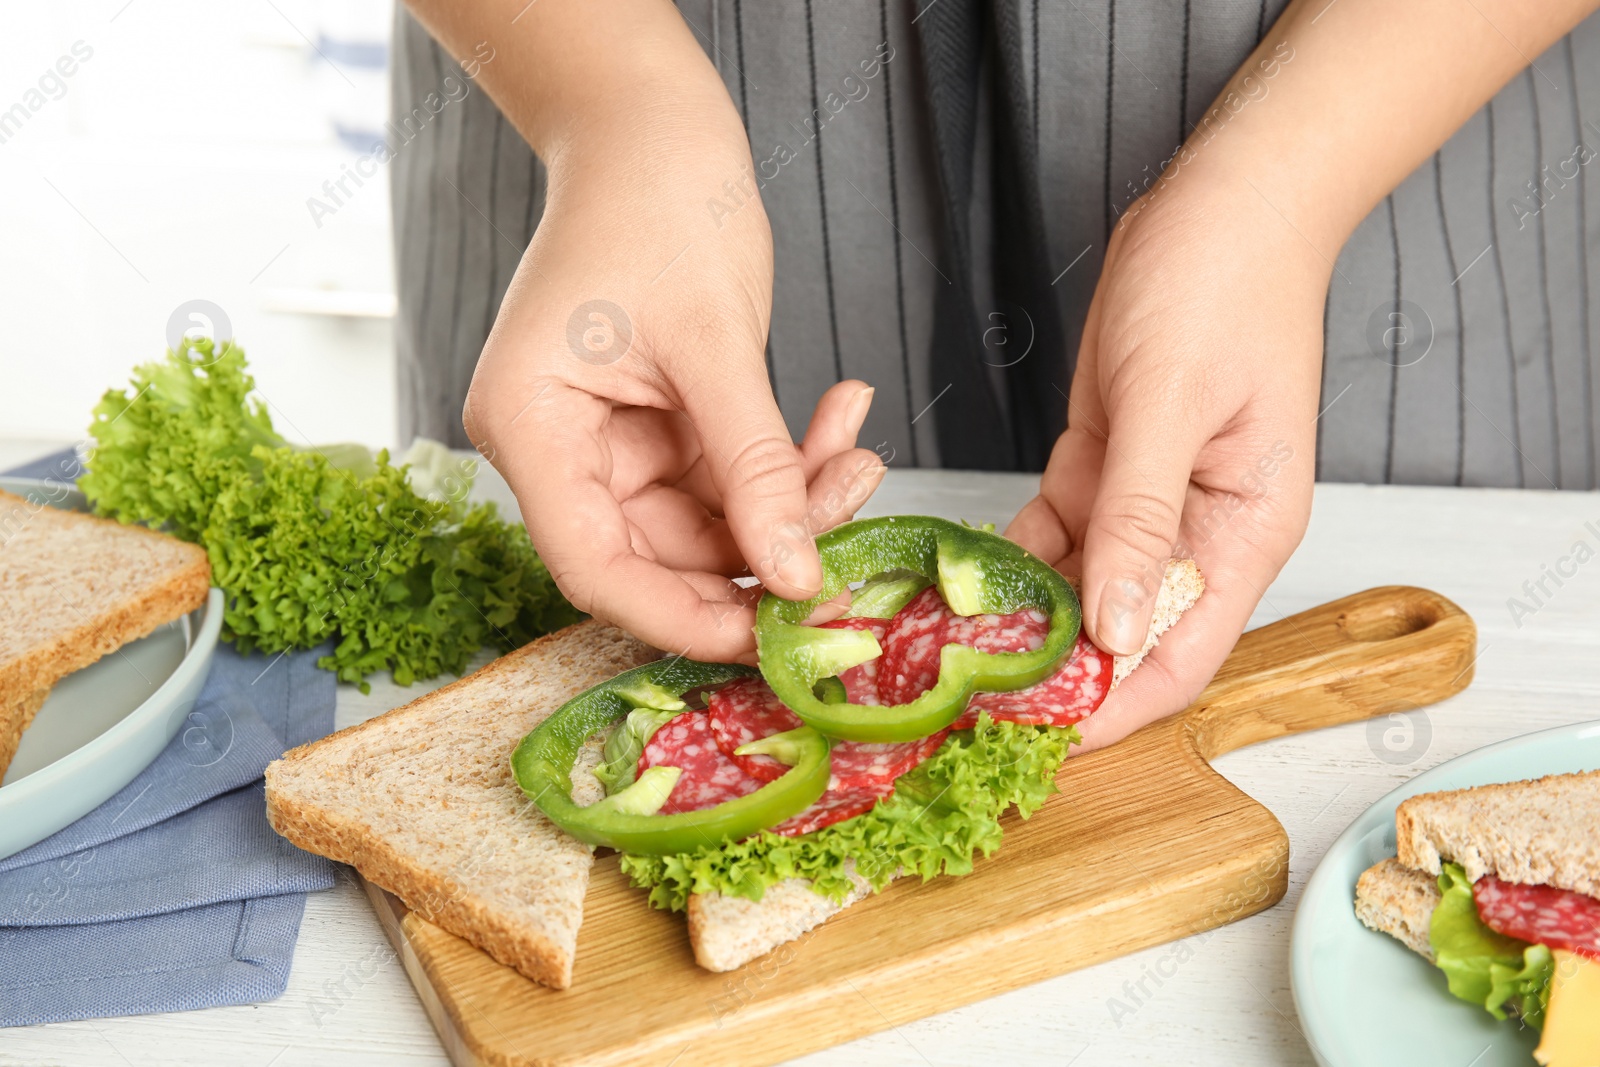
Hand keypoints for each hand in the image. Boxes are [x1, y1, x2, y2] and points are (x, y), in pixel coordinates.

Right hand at [465, 121, 882, 662]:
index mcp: (530, 426)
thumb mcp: (716, 341)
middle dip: (764, 547)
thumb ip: (755, 466)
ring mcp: (610, 437)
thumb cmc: (659, 199)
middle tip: (848, 529)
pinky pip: (729, 475)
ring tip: (858, 453)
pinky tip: (842, 420)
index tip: (766, 636)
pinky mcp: (659, 423)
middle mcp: (559, 444)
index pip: (594, 566)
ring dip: (791, 499)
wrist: (656, 126)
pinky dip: (788, 461)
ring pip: (710, 520)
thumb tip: (798, 576)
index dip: (679, 616)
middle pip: (661, 553)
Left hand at [1007, 184, 1322, 751]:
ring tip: (943, 652)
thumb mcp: (1170, 408)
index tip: (1042, 743)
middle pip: (1125, 633)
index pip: (1179, 656)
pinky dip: (1011, 558)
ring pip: (1079, 587)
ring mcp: (1149, 501)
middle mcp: (1200, 531)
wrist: (1220, 203)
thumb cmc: (1222, 288)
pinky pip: (1054, 533)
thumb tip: (1119, 629)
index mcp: (1244, 532)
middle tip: (966, 703)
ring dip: (1020, 619)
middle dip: (1054, 672)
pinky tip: (956, 580)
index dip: (1113, 708)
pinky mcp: (1106, 466)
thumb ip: (1142, 522)